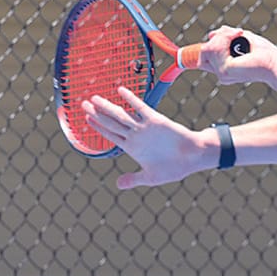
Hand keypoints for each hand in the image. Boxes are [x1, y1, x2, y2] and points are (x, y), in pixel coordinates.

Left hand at [81, 88, 213, 188]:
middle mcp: (135, 135)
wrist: (193, 157)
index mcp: (132, 147)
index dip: (98, 127)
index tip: (86, 119)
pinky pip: (140, 108)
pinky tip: (120, 91)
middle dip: (96, 113)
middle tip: (82, 103)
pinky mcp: (155, 121)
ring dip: (107, 107)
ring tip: (93, 98)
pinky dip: (131, 99)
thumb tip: (118, 184)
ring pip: (121, 115)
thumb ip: (134, 179)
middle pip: (111, 122)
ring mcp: (144, 127)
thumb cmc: (175, 168)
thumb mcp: (151, 177)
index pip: (110, 135)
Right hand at [196, 26, 276, 85]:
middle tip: (238, 33)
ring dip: (224, 36)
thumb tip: (210, 35)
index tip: (207, 40)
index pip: (201, 59)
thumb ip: (225, 37)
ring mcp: (222, 74)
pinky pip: (214, 48)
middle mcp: (221, 74)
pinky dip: (226, 37)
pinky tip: (238, 37)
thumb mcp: (241, 40)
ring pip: (208, 47)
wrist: (275, 63)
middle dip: (220, 36)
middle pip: (204, 49)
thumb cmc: (263, 52)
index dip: (200, 49)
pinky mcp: (225, 70)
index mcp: (223, 69)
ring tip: (240, 35)